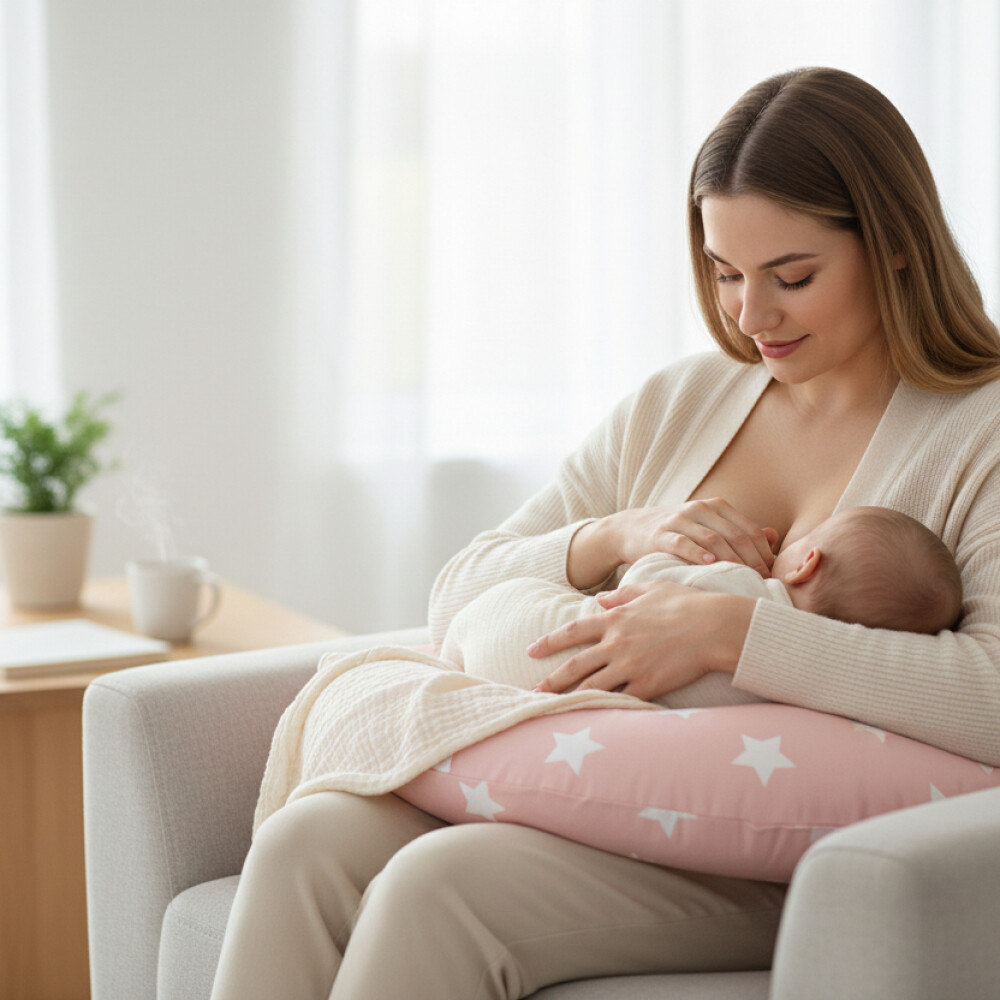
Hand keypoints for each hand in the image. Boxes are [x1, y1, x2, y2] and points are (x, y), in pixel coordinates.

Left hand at [528, 580, 755, 700]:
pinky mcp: (647, 685)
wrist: (715, 627)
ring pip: (591, 686)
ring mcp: (630, 666)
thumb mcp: (652, 589)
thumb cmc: (688, 604)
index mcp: (615, 618)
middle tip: (532, 691)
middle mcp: (616, 643)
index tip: (531, 651)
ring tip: (552, 710)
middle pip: (574, 665)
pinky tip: (590, 718)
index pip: (572, 632)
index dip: (548, 642)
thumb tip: (600, 598)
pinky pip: (619, 700)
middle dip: (550, 680)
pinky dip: (604, 709)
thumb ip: (623, 594)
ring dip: (569, 698)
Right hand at [567, 499, 776, 589]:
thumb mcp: (708, 526)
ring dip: (731, 560)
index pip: (749, 530)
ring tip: (744, 578)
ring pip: (713, 539)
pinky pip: (683, 543)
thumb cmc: (677, 533)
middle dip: (753, 560)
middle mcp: (700, 509)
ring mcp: (679, 520)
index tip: (773, 576)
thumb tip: (772, 537)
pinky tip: (710, 565)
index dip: (764, 553)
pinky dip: (698, 553)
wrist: (631, 529)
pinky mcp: (660, 534)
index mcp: (717, 507)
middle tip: (762, 582)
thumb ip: (738, 530)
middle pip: (735, 535)